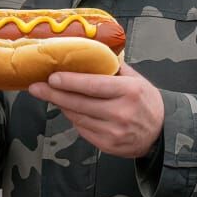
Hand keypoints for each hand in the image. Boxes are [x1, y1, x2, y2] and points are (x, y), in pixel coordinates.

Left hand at [27, 61, 163, 157]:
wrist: (161, 133)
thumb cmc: (145, 100)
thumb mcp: (136, 78)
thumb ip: (113, 66)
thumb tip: (88, 50)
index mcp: (128, 91)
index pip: (93, 86)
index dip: (69, 82)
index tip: (52, 77)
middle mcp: (121, 112)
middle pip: (79, 103)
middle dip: (53, 95)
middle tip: (35, 87)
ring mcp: (114, 132)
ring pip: (78, 117)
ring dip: (62, 105)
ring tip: (50, 95)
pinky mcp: (108, 146)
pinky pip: (82, 130)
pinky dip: (73, 118)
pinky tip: (69, 109)